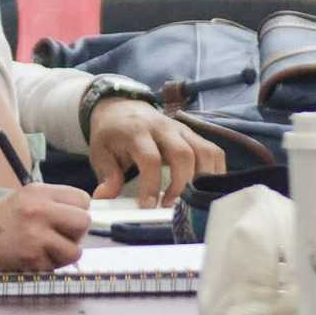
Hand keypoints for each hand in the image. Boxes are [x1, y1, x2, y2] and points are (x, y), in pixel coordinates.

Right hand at [0, 184, 90, 269]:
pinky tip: (31, 258)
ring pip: (75, 250)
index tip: (64, 220)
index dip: (76, 212)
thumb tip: (83, 216)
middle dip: (75, 233)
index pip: (82, 199)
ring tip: (44, 250)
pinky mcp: (32, 257)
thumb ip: (52, 204)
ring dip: (63, 254)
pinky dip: (48, 266)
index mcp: (38, 191)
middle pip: (84, 221)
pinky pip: (57, 266)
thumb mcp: (23, 200)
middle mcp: (38, 209)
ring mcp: (36, 234)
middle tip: (57, 237)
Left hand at [89, 99, 225, 207]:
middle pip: (183, 154)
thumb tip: (105, 197)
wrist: (122, 109)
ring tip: (189, 198)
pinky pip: (214, 151)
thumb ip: (107, 175)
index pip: (150, 158)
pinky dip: (215, 171)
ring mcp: (182, 130)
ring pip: (204, 151)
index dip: (152, 185)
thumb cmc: (111, 135)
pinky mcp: (193, 134)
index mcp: (136, 132)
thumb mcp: (99, 152)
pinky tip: (205, 188)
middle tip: (169, 204)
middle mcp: (163, 128)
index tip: (149, 206)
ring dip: (202, 179)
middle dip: (181, 183)